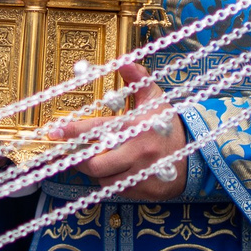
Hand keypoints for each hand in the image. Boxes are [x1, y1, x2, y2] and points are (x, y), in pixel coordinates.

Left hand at [43, 61, 184, 200]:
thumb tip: (123, 60)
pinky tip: (117, 170)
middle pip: (95, 162)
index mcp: (137, 126)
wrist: (196, 156)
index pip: (97, 129)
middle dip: (79, 159)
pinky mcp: (144, 191)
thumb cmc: (168, 125)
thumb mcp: (155, 99)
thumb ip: (137, 79)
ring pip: (103, 177)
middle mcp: (138, 151)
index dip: (73, 131)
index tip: (54, 131)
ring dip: (96, 170)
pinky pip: (116, 188)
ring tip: (101, 158)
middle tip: (72, 153)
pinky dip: (111, 180)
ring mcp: (141, 173)